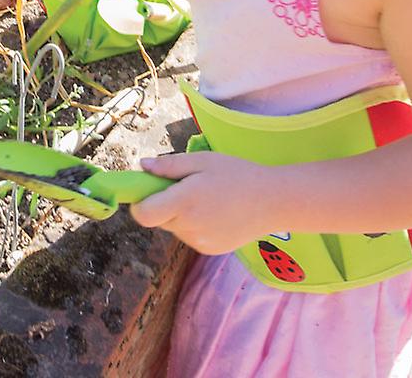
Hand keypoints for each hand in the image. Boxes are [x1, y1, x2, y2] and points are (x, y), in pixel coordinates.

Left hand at [129, 151, 274, 255]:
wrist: (273, 202)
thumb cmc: (237, 174)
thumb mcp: (202, 161)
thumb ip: (169, 166)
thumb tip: (142, 166)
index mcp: (184, 202)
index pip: (143, 214)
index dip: (139, 202)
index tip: (147, 190)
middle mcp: (188, 227)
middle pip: (158, 218)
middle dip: (163, 203)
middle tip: (185, 186)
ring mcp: (199, 242)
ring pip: (174, 227)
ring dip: (179, 214)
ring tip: (206, 198)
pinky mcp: (209, 250)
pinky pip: (189, 236)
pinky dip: (193, 225)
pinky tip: (215, 212)